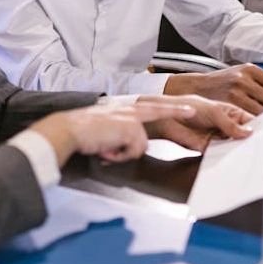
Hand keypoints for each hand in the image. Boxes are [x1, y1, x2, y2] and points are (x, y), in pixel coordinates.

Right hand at [29, 102, 196, 164]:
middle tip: (193, 111)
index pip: (151, 107)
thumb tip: (124, 146)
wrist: (69, 129)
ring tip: (107, 148)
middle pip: (159, 110)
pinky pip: (133, 151)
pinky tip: (107, 149)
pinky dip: (120, 156)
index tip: (186, 107)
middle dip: (177, 110)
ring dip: (123, 153)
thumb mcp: (104, 130)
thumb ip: (119, 134)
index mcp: (122, 110)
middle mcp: (128, 111)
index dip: (169, 108)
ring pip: (140, 145)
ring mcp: (130, 119)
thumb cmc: (81, 132)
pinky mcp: (130, 129)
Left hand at [138, 94, 253, 150]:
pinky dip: (227, 157)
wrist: (168, 118)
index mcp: (231, 113)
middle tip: (261, 147)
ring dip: (240, 150)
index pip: (249, 121)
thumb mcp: (214, 111)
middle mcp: (227, 126)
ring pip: (234, 146)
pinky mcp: (210, 149)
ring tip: (250, 154)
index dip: (258, 128)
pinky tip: (234, 159)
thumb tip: (248, 132)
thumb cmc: (189, 106)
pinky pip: (222, 154)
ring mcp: (219, 138)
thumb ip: (230, 123)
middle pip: (243, 136)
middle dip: (250, 141)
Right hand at [163, 63, 262, 114]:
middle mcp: (243, 79)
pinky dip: (252, 121)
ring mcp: (235, 92)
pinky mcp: (228, 105)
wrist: (197, 87)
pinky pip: (249, 117)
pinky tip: (248, 120)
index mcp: (250, 69)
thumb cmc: (223, 82)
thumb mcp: (243, 74)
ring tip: (256, 116)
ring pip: (262, 110)